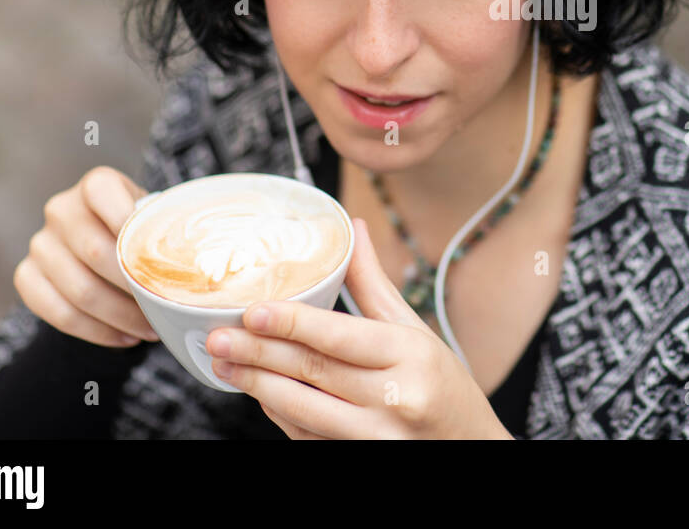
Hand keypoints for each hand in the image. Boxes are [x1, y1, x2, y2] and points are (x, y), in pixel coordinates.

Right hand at [15, 166, 159, 346]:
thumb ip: (168, 229)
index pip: (105, 194)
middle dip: (135, 287)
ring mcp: (40, 244)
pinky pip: (59, 314)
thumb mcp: (156, 218)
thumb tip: (198, 265)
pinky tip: (124, 338)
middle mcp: (62, 209)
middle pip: (97, 253)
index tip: (160, 257)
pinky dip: (97, 331)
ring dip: (120, 317)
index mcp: (95, 185)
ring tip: (150, 329)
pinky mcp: (27, 276)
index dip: (130, 226)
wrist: (107, 245)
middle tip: (164, 308)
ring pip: (80, 291)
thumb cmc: (142, 232)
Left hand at [205, 218, 513, 438]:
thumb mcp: (416, 331)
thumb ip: (374, 284)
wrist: (471, 448)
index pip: (340, 337)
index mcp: (410, 355)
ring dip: (257, 386)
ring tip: (223, 365)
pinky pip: (307, 436)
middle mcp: (395, 398)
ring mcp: (375, 437)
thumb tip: (352, 229)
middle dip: (258, 354)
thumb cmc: (445, 387)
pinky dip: (279, 413)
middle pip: (313, 372)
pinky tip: (259, 392)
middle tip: (217, 338)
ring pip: (302, 410)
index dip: (292, 324)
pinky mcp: (358, 459)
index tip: (252, 311)